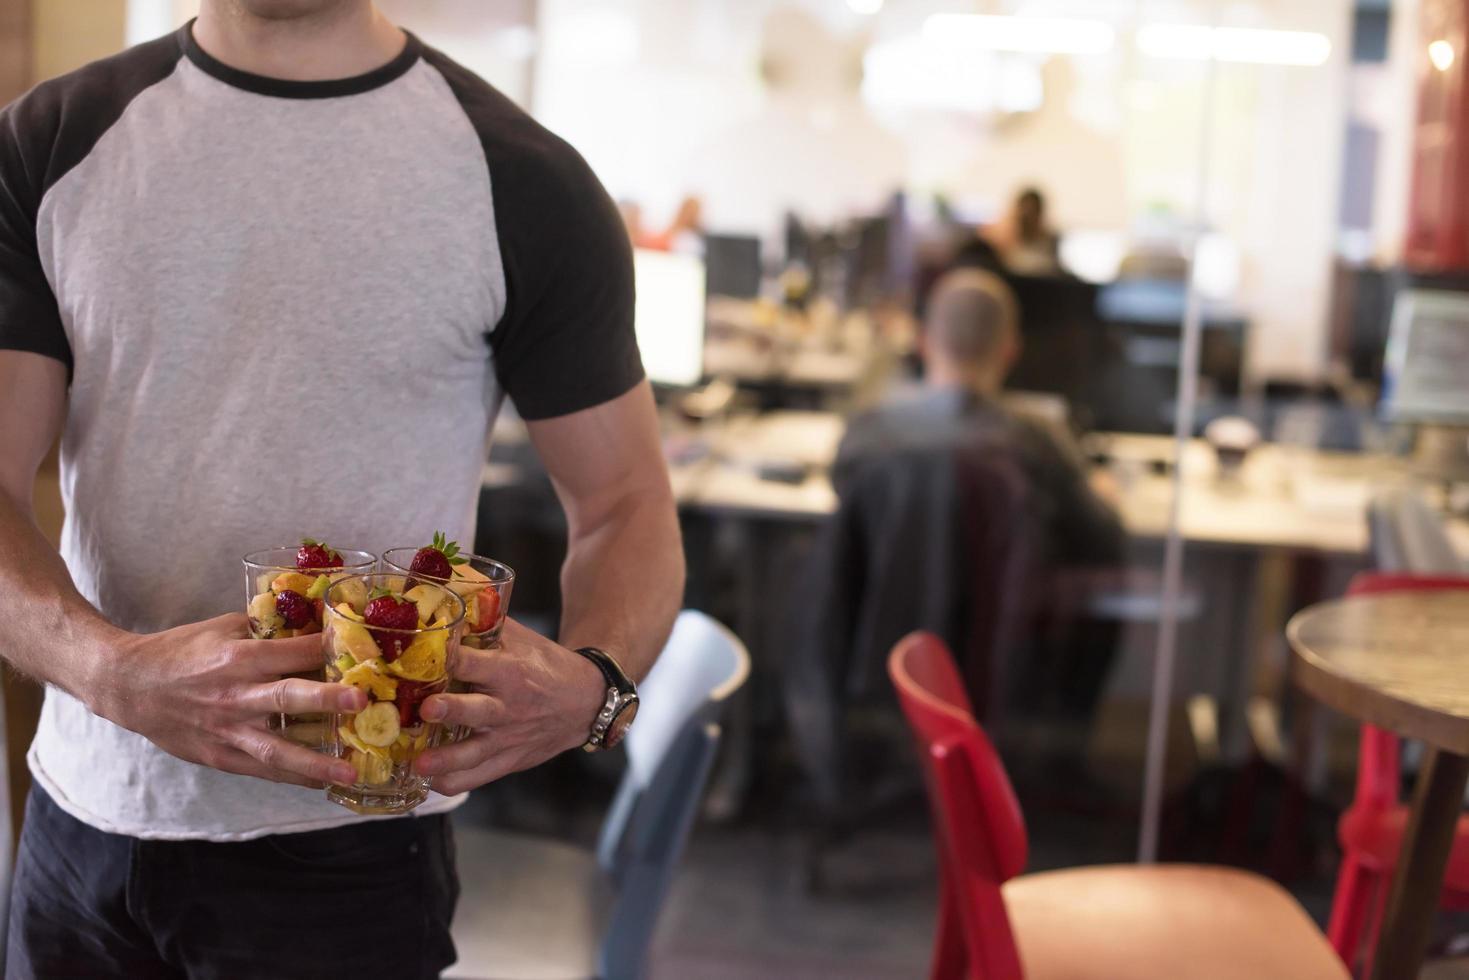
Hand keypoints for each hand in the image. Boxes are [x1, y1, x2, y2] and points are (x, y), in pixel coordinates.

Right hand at [92, 613, 366, 788]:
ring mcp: (228, 730)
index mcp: (239, 657)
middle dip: (326, 700)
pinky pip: (262, 770)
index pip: (292, 652)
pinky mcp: (220, 756)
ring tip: (351, 771)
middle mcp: (236, 694)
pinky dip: (293, 777)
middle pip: (287, 698)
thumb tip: (314, 629)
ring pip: (276, 748)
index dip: (328, 650)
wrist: (129, 686)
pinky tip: (323, 783)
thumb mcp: (224, 628)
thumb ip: (267, 632)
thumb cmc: (181, 650)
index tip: (366, 651)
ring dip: (316, 761)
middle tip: (362, 702)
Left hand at [410, 618, 605, 794]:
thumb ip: (486, 625)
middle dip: (452, 710)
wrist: (585, 702)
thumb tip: (446, 601)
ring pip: (475, 752)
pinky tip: (431, 783)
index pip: (476, 663)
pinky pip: (480, 777)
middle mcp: (509, 705)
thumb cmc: (546, 666)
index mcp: (510, 670)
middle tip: (427, 709)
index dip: (451, 658)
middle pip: (477, 710)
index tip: (423, 655)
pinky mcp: (510, 760)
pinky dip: (455, 782)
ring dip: (447, 759)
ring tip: (420, 765)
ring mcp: (509, 737)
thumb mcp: (522, 640)